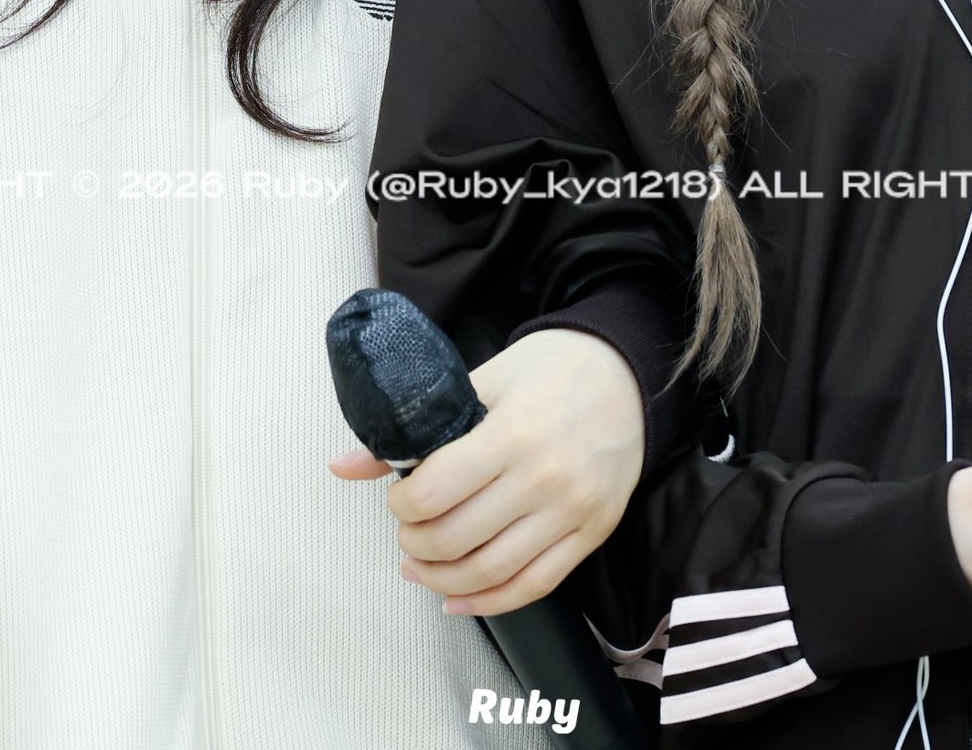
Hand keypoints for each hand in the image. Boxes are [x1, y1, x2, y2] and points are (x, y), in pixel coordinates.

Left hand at [328, 327, 643, 616]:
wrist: (628, 373)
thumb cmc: (551, 368)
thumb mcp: (481, 379)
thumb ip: (415, 426)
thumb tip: (343, 466)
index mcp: (512, 433)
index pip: (434, 494)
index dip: (401, 503)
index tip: (398, 495)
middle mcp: (545, 478)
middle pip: (455, 539)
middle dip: (414, 542)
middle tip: (407, 527)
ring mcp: (572, 511)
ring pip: (490, 572)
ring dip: (442, 578)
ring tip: (422, 564)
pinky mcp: (592, 533)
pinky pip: (535, 585)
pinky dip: (489, 602)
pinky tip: (458, 597)